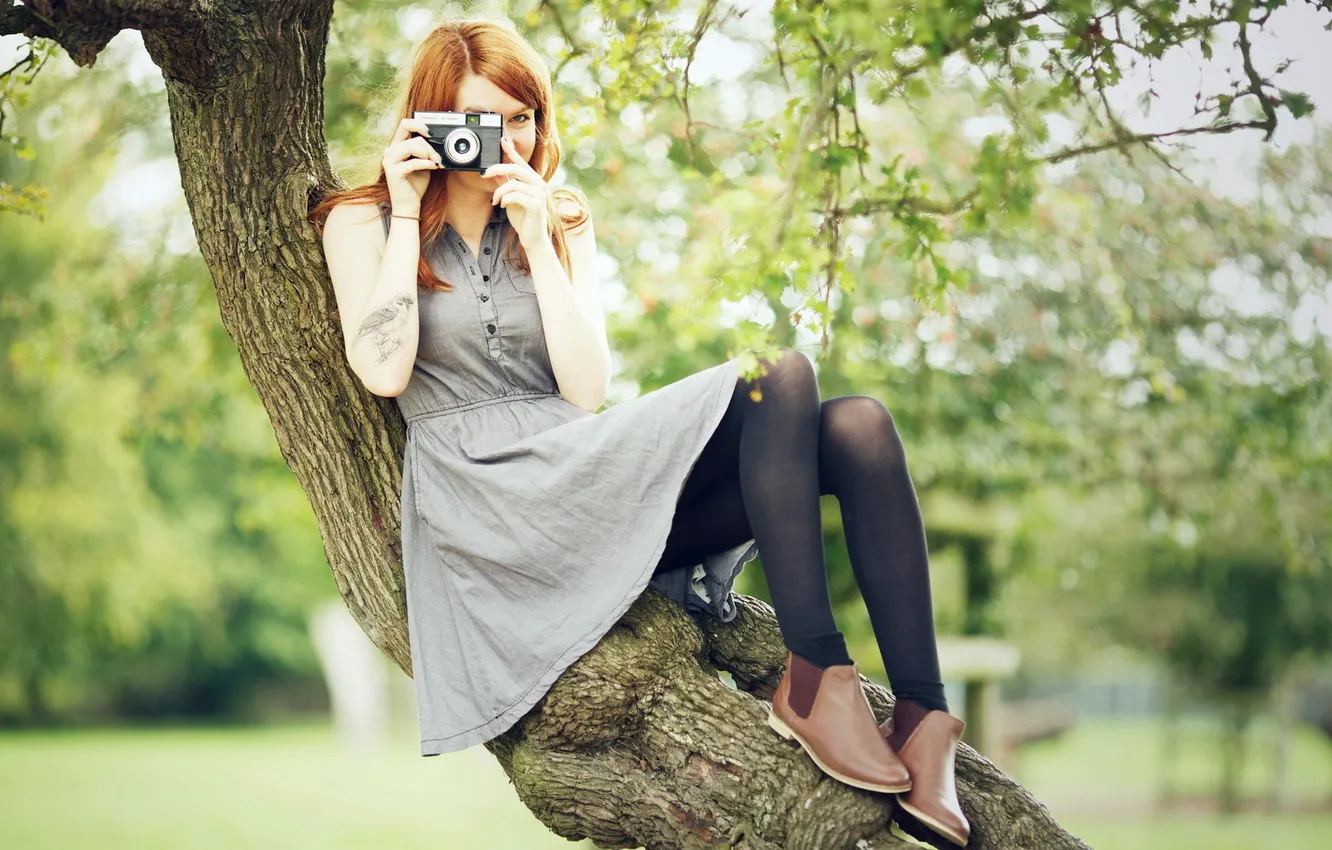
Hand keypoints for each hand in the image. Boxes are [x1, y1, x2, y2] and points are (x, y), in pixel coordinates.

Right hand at [382, 117, 441, 213]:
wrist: (409, 205)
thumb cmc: (415, 185)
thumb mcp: (423, 163)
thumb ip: (425, 151)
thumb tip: (437, 141)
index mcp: (396, 146)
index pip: (405, 124)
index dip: (419, 124)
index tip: (432, 133)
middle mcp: (390, 151)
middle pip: (410, 133)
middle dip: (428, 143)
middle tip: (437, 157)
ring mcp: (389, 160)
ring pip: (413, 145)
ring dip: (428, 153)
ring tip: (435, 163)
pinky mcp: (393, 172)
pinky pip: (414, 162)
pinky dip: (426, 164)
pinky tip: (432, 167)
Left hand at [485, 136, 551, 253]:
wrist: (533, 239)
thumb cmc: (524, 219)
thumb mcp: (511, 198)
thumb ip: (506, 184)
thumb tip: (495, 172)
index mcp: (534, 181)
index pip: (521, 162)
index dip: (511, 150)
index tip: (502, 139)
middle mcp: (540, 184)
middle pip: (516, 168)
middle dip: (497, 168)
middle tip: (484, 174)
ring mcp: (540, 194)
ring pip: (513, 183)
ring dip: (499, 191)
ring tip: (495, 200)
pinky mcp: (537, 205)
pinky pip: (515, 195)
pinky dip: (505, 199)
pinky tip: (502, 205)